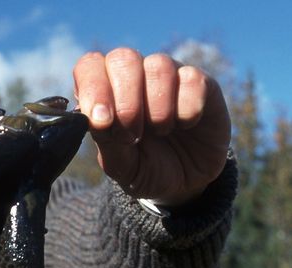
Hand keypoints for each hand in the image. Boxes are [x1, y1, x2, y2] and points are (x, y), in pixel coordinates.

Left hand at [72, 49, 230, 206]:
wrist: (187, 185)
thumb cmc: (146, 169)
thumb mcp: (122, 167)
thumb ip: (106, 142)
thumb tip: (95, 118)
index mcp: (107, 92)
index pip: (90, 66)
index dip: (93, 87)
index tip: (101, 121)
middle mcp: (136, 76)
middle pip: (123, 58)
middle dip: (125, 101)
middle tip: (131, 135)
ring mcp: (169, 76)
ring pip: (158, 65)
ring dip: (157, 108)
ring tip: (161, 131)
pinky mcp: (201, 83)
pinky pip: (192, 79)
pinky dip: (186, 109)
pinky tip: (186, 125)